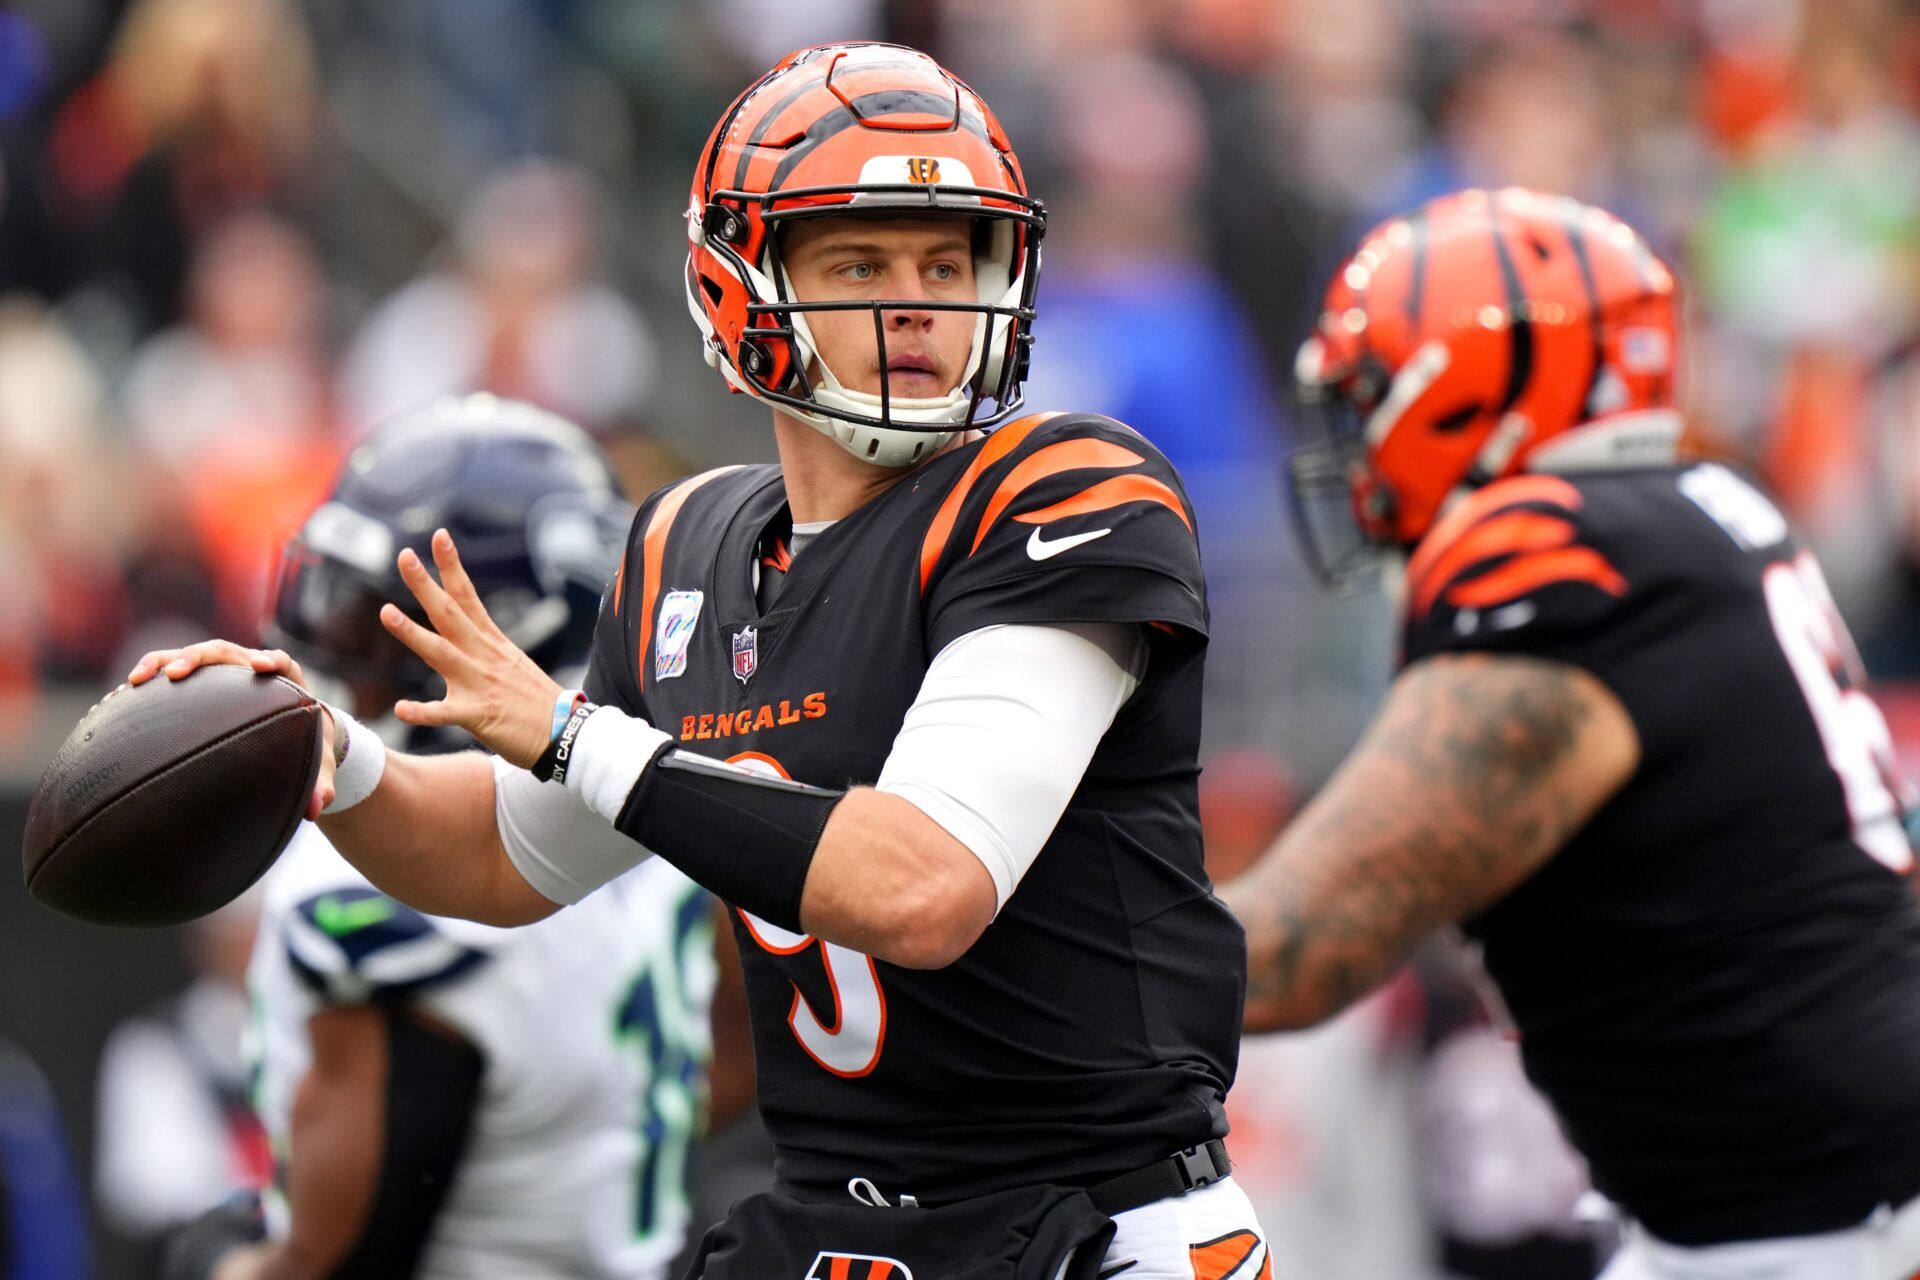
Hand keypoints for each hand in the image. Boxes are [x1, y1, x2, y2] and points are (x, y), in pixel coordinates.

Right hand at [128, 641, 338, 819]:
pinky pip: (171, 670)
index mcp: (286, 680)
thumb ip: (321, 784)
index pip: (282, 661)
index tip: (263, 666)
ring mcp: (225, 670)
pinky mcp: (202, 680)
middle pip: (225, 651)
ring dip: (163, 661)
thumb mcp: (316, 763)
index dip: (273, 661)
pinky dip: (149, 676)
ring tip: (137, 680)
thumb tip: (317, 810)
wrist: (291, 732)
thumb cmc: (305, 745)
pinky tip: (121, 695)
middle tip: (175, 674)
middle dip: (199, 658)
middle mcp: (251, 667)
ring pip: (193, 656)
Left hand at [380, 528, 561, 768]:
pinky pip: (444, 713)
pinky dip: (422, 712)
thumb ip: (486, 650)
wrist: (566, 733)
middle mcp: (483, 656)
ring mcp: (479, 684)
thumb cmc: (538, 703)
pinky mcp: (477, 715)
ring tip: (385, 612)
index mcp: (492, 643)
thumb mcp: (513, 664)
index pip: (468, 596)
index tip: (439, 537)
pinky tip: (401, 709)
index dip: (451, 565)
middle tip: (404, 556)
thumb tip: (469, 636)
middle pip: (449, 613)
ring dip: (411, 633)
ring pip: (440, 653)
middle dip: (425, 584)